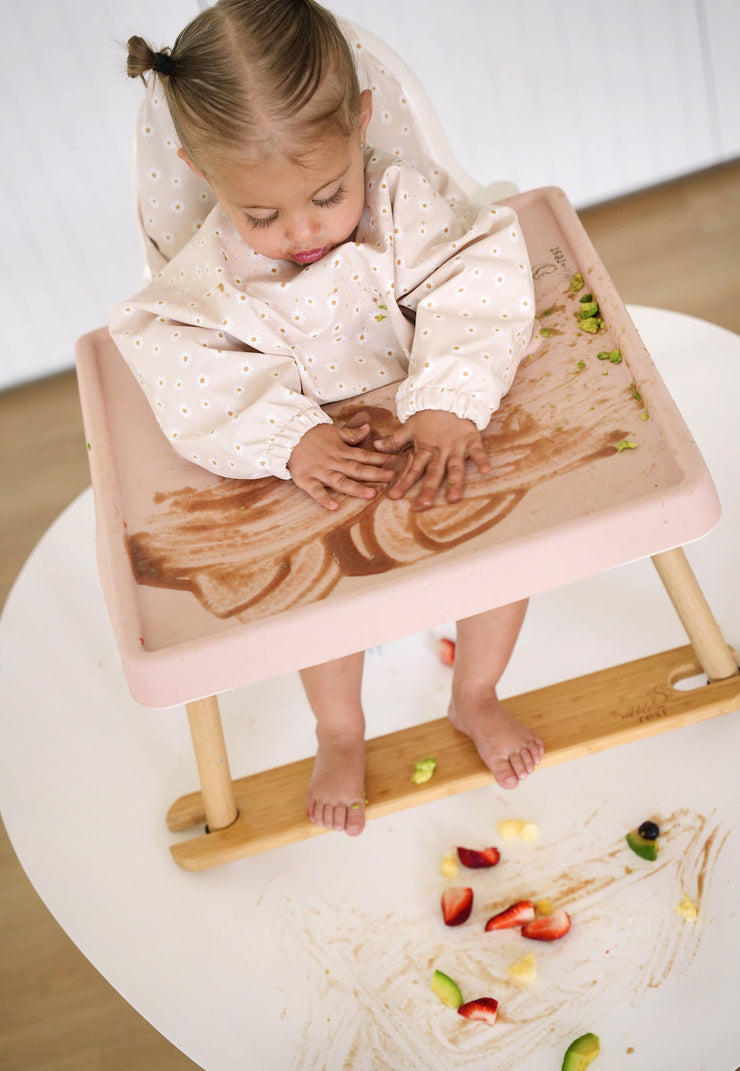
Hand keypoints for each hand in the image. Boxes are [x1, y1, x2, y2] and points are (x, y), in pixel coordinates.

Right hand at [287, 422, 394, 509]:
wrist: (286, 436)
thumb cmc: (311, 434)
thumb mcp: (333, 431)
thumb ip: (351, 434)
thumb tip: (368, 428)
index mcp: (340, 450)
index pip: (363, 455)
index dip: (379, 459)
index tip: (393, 462)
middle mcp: (332, 462)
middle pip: (356, 469)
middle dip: (375, 474)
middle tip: (391, 478)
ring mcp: (320, 472)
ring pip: (340, 481)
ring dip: (356, 488)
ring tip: (371, 494)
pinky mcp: (306, 480)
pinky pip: (316, 491)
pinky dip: (324, 499)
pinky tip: (335, 506)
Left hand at [373, 410, 490, 509]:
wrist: (448, 396)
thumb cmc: (428, 414)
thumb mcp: (410, 427)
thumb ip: (395, 440)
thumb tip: (376, 446)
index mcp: (424, 449)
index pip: (412, 469)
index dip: (402, 483)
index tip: (393, 497)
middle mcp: (440, 451)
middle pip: (433, 473)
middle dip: (428, 489)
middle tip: (423, 505)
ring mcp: (456, 446)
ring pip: (455, 467)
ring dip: (455, 482)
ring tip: (454, 498)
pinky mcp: (471, 440)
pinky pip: (478, 451)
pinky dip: (482, 460)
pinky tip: (486, 471)